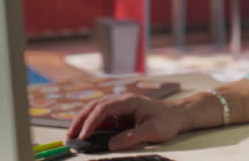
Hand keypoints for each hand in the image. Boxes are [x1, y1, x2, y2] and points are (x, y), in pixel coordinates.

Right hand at [66, 95, 189, 150]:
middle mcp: (121, 102)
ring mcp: (120, 109)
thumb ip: (132, 137)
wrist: (178, 115)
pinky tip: (86, 136)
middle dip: (80, 120)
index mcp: (128, 102)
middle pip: (95, 107)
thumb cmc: (167, 120)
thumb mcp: (153, 131)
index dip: (91, 121)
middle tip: (70, 135)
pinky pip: (103, 120)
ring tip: (73, 136)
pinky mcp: (121, 117)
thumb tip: (111, 145)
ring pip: (96, 112)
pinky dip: (92, 127)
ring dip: (84, 123)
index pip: (103, 108)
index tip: (84, 135)